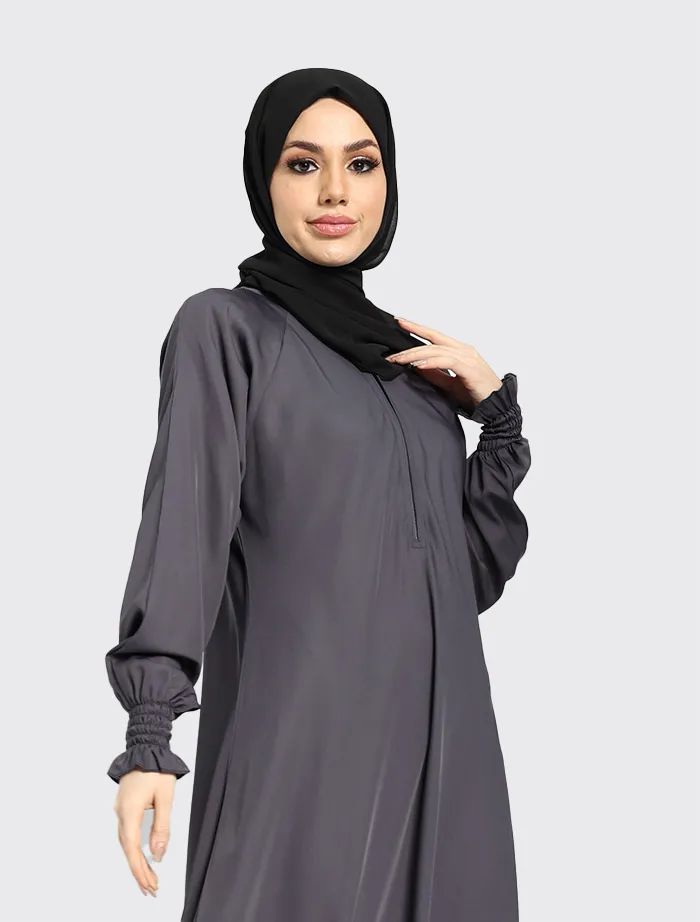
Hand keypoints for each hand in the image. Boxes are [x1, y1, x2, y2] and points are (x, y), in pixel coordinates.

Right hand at [113, 769, 175, 897]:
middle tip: (151, 889)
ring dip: (136, 861)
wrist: (146, 746)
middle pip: (127, 849)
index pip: (133, 849)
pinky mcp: (124, 806)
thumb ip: (162, 827)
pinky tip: (141, 855)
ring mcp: (120, 810)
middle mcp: (121, 813)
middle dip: (138, 871)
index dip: (141, 870)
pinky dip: (134, 848)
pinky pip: (127, 833)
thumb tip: (159, 854)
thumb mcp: (165, 798)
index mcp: (129, 812)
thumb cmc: (157, 769)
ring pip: (126, 842)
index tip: (150, 885)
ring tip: (148, 877)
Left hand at [385, 318, 502, 412]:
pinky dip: (430, 362)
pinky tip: (417, 364)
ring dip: (415, 355)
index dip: (417, 328)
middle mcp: (464, 350)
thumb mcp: (449, 384)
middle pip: (432, 342)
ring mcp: (468, 358)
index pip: (435, 336)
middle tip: (391, 353)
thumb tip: (415, 367)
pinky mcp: (470, 369)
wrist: (497, 408)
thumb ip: (435, 374)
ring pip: (436, 350)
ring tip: (398, 360)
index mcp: (460, 351)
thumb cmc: (476, 395)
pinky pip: (447, 361)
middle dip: (409, 347)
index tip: (400, 322)